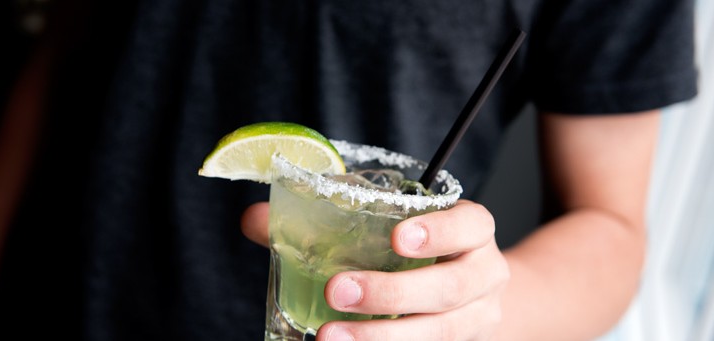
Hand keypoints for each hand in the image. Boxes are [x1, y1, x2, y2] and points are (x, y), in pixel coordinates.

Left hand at [241, 200, 508, 340]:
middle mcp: (483, 275)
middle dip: (393, 292)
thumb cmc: (416, 250)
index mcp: (471, 232)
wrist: (472, 292)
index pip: (471, 225)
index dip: (441, 230)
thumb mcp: (388, 225)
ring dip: (384, 337)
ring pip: (441, 333)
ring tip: (330, 337)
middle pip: (452, 287)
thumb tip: (255, 218)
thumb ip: (324, 217)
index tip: (399, 236)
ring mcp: (477, 318)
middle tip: (338, 290)